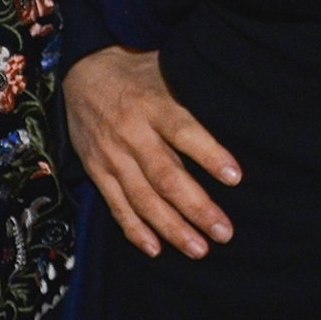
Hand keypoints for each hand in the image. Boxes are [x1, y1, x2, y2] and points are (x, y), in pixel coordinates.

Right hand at [65, 47, 240, 258]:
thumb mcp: (166, 70)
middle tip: (224, 232)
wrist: (81, 74)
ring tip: (199, 249)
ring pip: (143, 199)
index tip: (235, 178)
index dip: (209, 155)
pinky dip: (135, 230)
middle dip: (196, 208)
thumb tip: (239, 111)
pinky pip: (116, 205)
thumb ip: (193, 96)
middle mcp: (131, 134)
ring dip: (171, 228)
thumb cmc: (137, 74)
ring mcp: (111, 156)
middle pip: (166, 177)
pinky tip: (156, 249)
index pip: (184, 132)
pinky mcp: (96, 172)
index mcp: (153, 106)